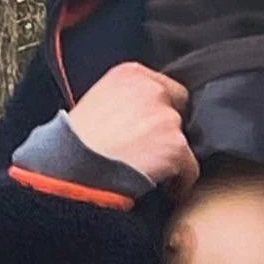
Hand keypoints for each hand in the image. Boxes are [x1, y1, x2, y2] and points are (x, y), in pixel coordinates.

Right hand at [66, 62, 196, 193]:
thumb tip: (140, 117)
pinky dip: (181, 182)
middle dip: (168, 132)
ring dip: (172, 157)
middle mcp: (152, 89)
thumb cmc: (75, 143)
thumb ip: (125, 99)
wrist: (72, 167)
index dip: (161, 112)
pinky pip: (191, 169)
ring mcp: (166, 117)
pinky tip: (165, 190)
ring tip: (151, 173)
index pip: (165, 88)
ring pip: (184, 141)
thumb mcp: (97, 102)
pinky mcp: (175, 146)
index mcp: (131, 73)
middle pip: (178, 111)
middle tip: (151, 153)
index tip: (153, 131)